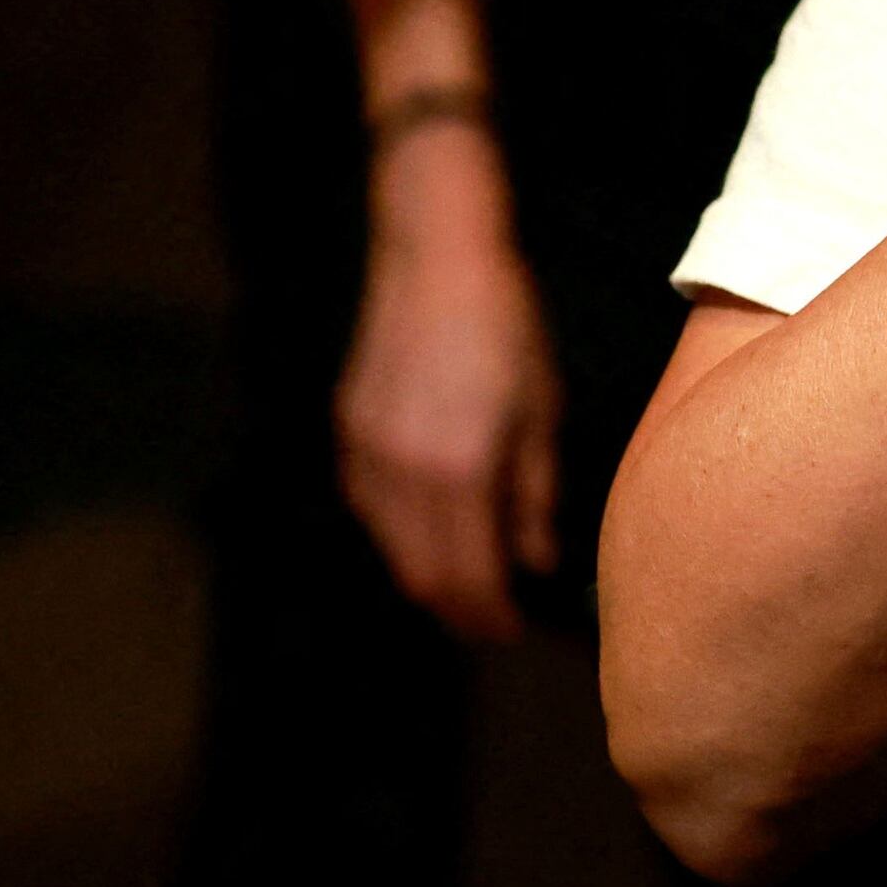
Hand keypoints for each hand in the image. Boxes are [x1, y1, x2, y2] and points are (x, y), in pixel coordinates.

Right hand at [336, 127, 562, 642]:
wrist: (433, 257)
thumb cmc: (504, 326)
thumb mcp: (539, 411)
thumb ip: (533, 495)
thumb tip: (537, 562)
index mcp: (457, 469)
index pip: (467, 575)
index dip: (490, 614)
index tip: (515, 629)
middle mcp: (401, 472)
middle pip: (422, 576)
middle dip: (460, 606)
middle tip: (496, 616)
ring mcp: (364, 454)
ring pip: (392, 548)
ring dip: (431, 573)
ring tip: (475, 575)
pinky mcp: (347, 434)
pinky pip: (372, 510)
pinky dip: (404, 534)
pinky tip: (439, 524)